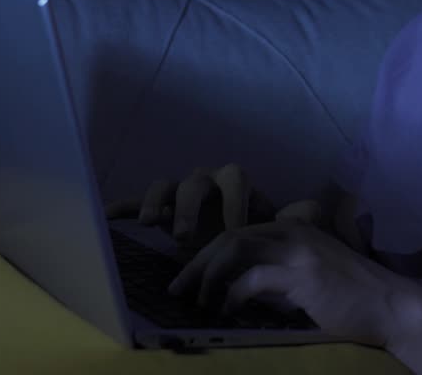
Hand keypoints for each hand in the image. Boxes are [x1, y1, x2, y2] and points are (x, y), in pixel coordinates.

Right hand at [105, 163, 320, 248]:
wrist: (233, 241)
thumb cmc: (254, 233)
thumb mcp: (277, 228)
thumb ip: (296, 219)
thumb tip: (315, 208)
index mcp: (234, 182)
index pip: (235, 179)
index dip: (235, 202)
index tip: (236, 232)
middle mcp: (204, 181)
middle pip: (195, 182)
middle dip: (191, 208)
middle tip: (187, 237)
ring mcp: (177, 192)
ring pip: (164, 186)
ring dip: (156, 203)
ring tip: (150, 224)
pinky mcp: (157, 208)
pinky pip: (134, 201)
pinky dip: (122, 207)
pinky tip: (106, 217)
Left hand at [167, 220, 421, 347]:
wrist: (393, 308)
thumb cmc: (353, 300)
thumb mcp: (310, 278)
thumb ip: (278, 276)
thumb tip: (236, 292)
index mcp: (293, 229)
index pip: (237, 231)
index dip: (207, 254)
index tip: (189, 279)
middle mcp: (293, 231)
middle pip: (229, 236)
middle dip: (197, 263)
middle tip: (177, 289)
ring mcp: (298, 251)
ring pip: (234, 249)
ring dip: (208, 276)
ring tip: (196, 300)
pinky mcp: (303, 275)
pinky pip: (252, 280)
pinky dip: (232, 295)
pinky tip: (227, 311)